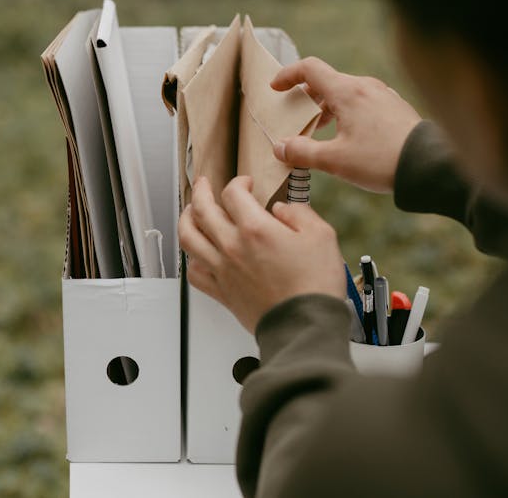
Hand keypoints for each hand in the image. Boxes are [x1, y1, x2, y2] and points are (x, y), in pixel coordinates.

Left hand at [179, 176, 345, 332]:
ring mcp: (223, 269)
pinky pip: (194, 272)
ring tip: (190, 212)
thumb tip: (283, 209)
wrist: (305, 325)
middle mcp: (232, 247)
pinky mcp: (221, 291)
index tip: (246, 183)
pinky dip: (192, 259)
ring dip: (186, 219)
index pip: (233, 193)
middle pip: (202, 210)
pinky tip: (198, 254)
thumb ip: (299, 214)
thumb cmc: (314, 285)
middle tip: (204, 184)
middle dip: (201, 191)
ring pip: (189, 238)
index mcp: (255, 229)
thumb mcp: (322, 236)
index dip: (239, 182)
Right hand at [271, 57, 421, 192]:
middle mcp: (365, 87)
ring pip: (346, 93)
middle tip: (295, 118)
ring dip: (327, 108)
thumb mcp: (334, 160)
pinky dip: (347, 112)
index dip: (288, 75)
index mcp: (347, 92)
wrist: (429, 166)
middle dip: (306, 98)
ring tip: (320, 132)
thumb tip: (280, 148)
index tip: (276, 88)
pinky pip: (363, 102)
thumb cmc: (381, 160)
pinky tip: (348, 137)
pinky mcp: (395, 108)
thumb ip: (302, 152)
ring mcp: (383, 95)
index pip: (310, 68)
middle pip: (327, 82)